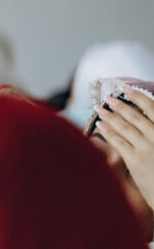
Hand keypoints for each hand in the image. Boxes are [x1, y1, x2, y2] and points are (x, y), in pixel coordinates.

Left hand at [95, 88, 153, 210]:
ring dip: (111, 116)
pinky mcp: (135, 160)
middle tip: (108, 97)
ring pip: (126, 128)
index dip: (138, 97)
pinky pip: (119, 142)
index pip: (153, 109)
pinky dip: (109, 132)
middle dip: (120, 105)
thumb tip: (145, 122)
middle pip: (136, 116)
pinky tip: (100, 126)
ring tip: (100, 108)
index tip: (126, 88)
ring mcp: (147, 148)